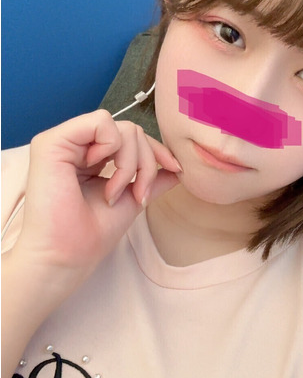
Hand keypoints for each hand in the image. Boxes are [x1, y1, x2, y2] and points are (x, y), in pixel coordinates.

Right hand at [11, 109, 180, 282]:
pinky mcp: (52, 142)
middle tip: (137, 195)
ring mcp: (65, 142)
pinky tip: (96, 171)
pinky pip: (101, 123)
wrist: (69, 255)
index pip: (133, 138)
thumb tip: (176, 169)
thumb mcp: (132, 200)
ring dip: (130, 164)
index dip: (157, 150)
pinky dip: (112, 148)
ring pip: (123, 128)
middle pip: (133, 132)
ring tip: (114, 193)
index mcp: (93, 157)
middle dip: (146, 164)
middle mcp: (79, 146)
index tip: (175, 168)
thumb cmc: (94, 233)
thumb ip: (152, 180)